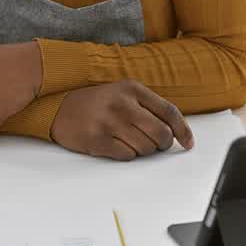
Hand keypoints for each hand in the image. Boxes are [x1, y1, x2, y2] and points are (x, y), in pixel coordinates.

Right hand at [50, 80, 193, 160]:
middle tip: (156, 144)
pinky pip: (128, 156)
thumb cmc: (95, 102)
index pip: (169, 111)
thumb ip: (147, 106)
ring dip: (143, 150)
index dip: (183, 130)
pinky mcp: (98, 140)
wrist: (58, 106)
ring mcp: (109, 122)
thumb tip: (174, 131)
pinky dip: (127, 154)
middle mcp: (122, 104)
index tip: (188, 143)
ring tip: (128, 141)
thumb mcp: (122, 93)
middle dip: (162, 144)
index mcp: (132, 89)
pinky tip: (116, 145)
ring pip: (146, 148)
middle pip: (161, 134)